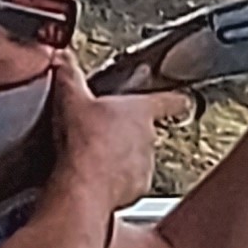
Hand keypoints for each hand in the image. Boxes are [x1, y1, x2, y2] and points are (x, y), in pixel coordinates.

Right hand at [43, 52, 179, 215]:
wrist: (83, 187)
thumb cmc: (83, 143)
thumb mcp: (70, 99)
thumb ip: (69, 75)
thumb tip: (63, 60)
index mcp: (139, 111)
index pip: (169, 100)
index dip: (176, 99)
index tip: (183, 101)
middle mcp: (149, 138)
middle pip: (145, 130)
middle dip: (127, 130)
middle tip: (102, 131)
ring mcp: (145, 164)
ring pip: (137, 157)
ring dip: (120, 156)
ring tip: (94, 155)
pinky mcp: (137, 188)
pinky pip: (129, 181)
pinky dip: (115, 179)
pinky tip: (95, 176)